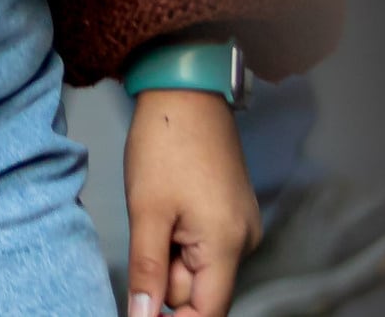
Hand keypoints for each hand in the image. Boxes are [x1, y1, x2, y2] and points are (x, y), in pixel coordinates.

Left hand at [125, 88, 256, 316]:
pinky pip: (205, 246)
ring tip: (160, 211)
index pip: (207, 313)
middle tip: (150, 230)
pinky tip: (171, 207)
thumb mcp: (147, 212)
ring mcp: (241, 225)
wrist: (185, 89)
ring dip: (173, 255)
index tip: (140, 312)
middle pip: (200, 291)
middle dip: (168, 276)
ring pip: (199, 268)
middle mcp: (244, 239)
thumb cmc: (166, 142)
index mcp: (227, 244)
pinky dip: (182, 238)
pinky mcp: (233, 212)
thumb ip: (147, 272)